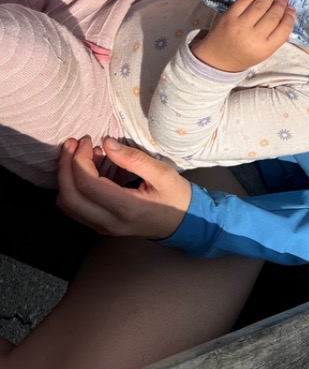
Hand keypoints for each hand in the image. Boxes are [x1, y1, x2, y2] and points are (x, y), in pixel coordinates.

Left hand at [56, 137, 190, 239]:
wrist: (183, 222)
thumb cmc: (176, 195)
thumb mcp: (163, 173)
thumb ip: (135, 159)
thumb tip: (106, 143)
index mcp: (127, 209)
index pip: (88, 185)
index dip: (80, 160)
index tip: (87, 140)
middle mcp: (109, 222)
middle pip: (69, 196)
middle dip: (65, 166)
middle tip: (74, 144)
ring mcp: (102, 227)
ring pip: (67, 204)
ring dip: (66, 176)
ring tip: (80, 154)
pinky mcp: (99, 226)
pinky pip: (74, 207)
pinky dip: (72, 186)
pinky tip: (86, 169)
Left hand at [193, 0, 294, 71]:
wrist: (217, 58)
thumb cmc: (244, 56)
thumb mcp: (264, 52)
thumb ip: (276, 36)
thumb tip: (287, 13)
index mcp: (265, 49)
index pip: (284, 28)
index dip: (290, 16)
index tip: (291, 9)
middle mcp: (253, 37)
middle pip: (273, 15)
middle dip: (281, 3)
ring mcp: (240, 25)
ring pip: (260, 5)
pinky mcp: (229, 15)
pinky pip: (245, 0)